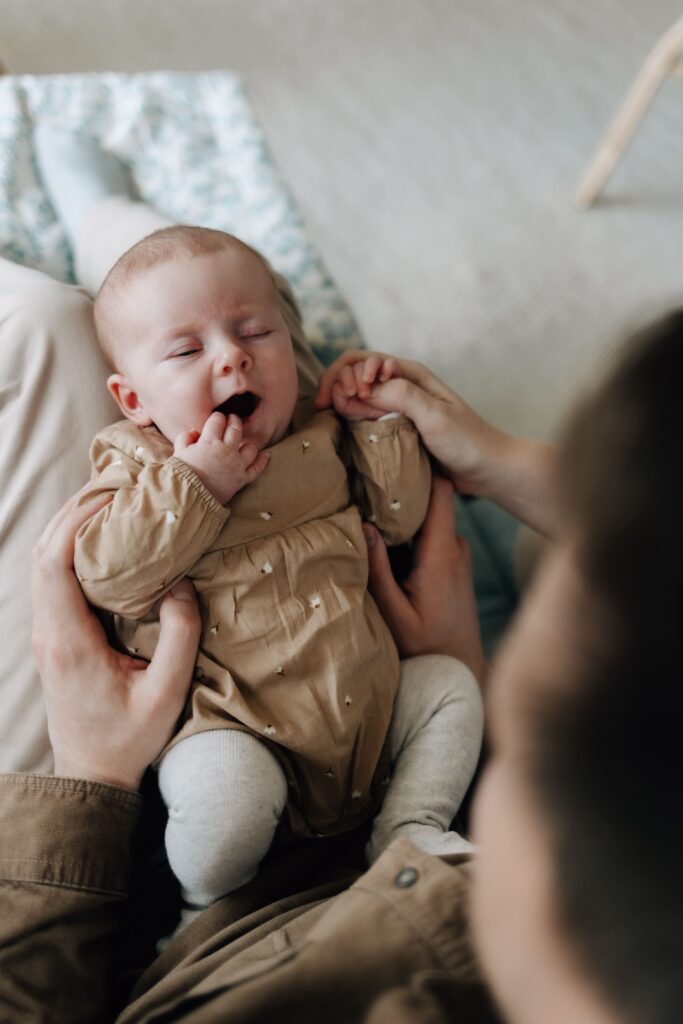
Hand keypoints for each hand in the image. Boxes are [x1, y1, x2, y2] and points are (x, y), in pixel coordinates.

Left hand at [31, 489, 201, 789]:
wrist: (91, 775)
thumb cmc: (129, 739)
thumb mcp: (167, 693)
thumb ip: (180, 636)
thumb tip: (180, 583)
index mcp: (70, 641)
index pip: (55, 564)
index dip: (77, 523)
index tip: (113, 499)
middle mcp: (50, 632)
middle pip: (43, 553)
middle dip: (73, 512)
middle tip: (115, 487)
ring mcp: (47, 634)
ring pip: (43, 564)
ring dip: (69, 528)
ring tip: (110, 504)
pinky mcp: (55, 637)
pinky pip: (52, 580)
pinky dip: (70, 549)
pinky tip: (102, 541)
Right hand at [174, 412, 269, 504]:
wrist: (190, 497)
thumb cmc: (181, 476)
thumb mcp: (178, 453)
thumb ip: (186, 438)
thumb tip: (195, 431)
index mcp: (209, 441)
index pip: (217, 421)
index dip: (217, 417)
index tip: (216, 419)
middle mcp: (226, 450)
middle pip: (236, 429)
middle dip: (234, 421)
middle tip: (232, 420)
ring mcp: (237, 464)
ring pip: (250, 447)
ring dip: (248, 441)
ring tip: (243, 440)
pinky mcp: (242, 479)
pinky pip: (256, 469)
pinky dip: (262, 461)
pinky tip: (265, 455)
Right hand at [317, 349, 502, 492]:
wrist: (486, 468)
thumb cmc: (467, 440)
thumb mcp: (435, 415)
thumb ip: (402, 396)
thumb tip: (365, 388)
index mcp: (409, 373)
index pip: (361, 359)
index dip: (346, 374)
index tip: (351, 398)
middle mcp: (399, 385)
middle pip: (352, 372)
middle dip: (337, 384)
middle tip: (331, 408)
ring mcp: (395, 406)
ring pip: (355, 394)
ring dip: (340, 400)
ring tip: (334, 416)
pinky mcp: (394, 426)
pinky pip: (363, 415)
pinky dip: (348, 416)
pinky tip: (343, 426)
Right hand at [363, 474, 487, 682]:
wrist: (461, 672)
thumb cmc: (426, 649)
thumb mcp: (393, 613)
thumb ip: (377, 569)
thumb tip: (362, 525)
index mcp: (442, 554)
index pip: (441, 493)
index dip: (422, 467)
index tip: (396, 450)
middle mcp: (455, 548)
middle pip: (431, 501)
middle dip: (403, 487)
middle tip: (369, 470)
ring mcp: (456, 555)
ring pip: (428, 519)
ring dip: (404, 512)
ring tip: (371, 496)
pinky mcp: (453, 563)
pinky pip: (431, 535)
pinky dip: (410, 531)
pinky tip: (385, 531)